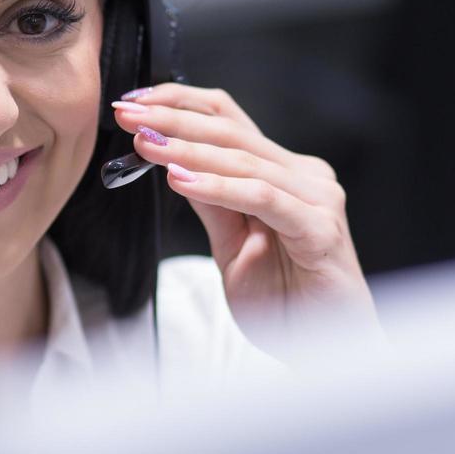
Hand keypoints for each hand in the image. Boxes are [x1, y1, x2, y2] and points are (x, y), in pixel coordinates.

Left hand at [111, 83, 379, 354]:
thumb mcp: (232, 247)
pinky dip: (219, 188)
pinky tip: (181, 181)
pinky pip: (263, 198)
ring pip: (244, 161)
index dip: (181, 104)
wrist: (328, 349)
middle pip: (232, 132)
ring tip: (146, 145)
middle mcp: (304, 177)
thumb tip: (173, 163)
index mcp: (283, 174)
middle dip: (173, 120)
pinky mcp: (320, 229)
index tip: (132, 103)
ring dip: (188, 150)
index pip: (228, 121)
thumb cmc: (286, 302)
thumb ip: (213, 204)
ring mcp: (317, 200)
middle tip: (126, 115)